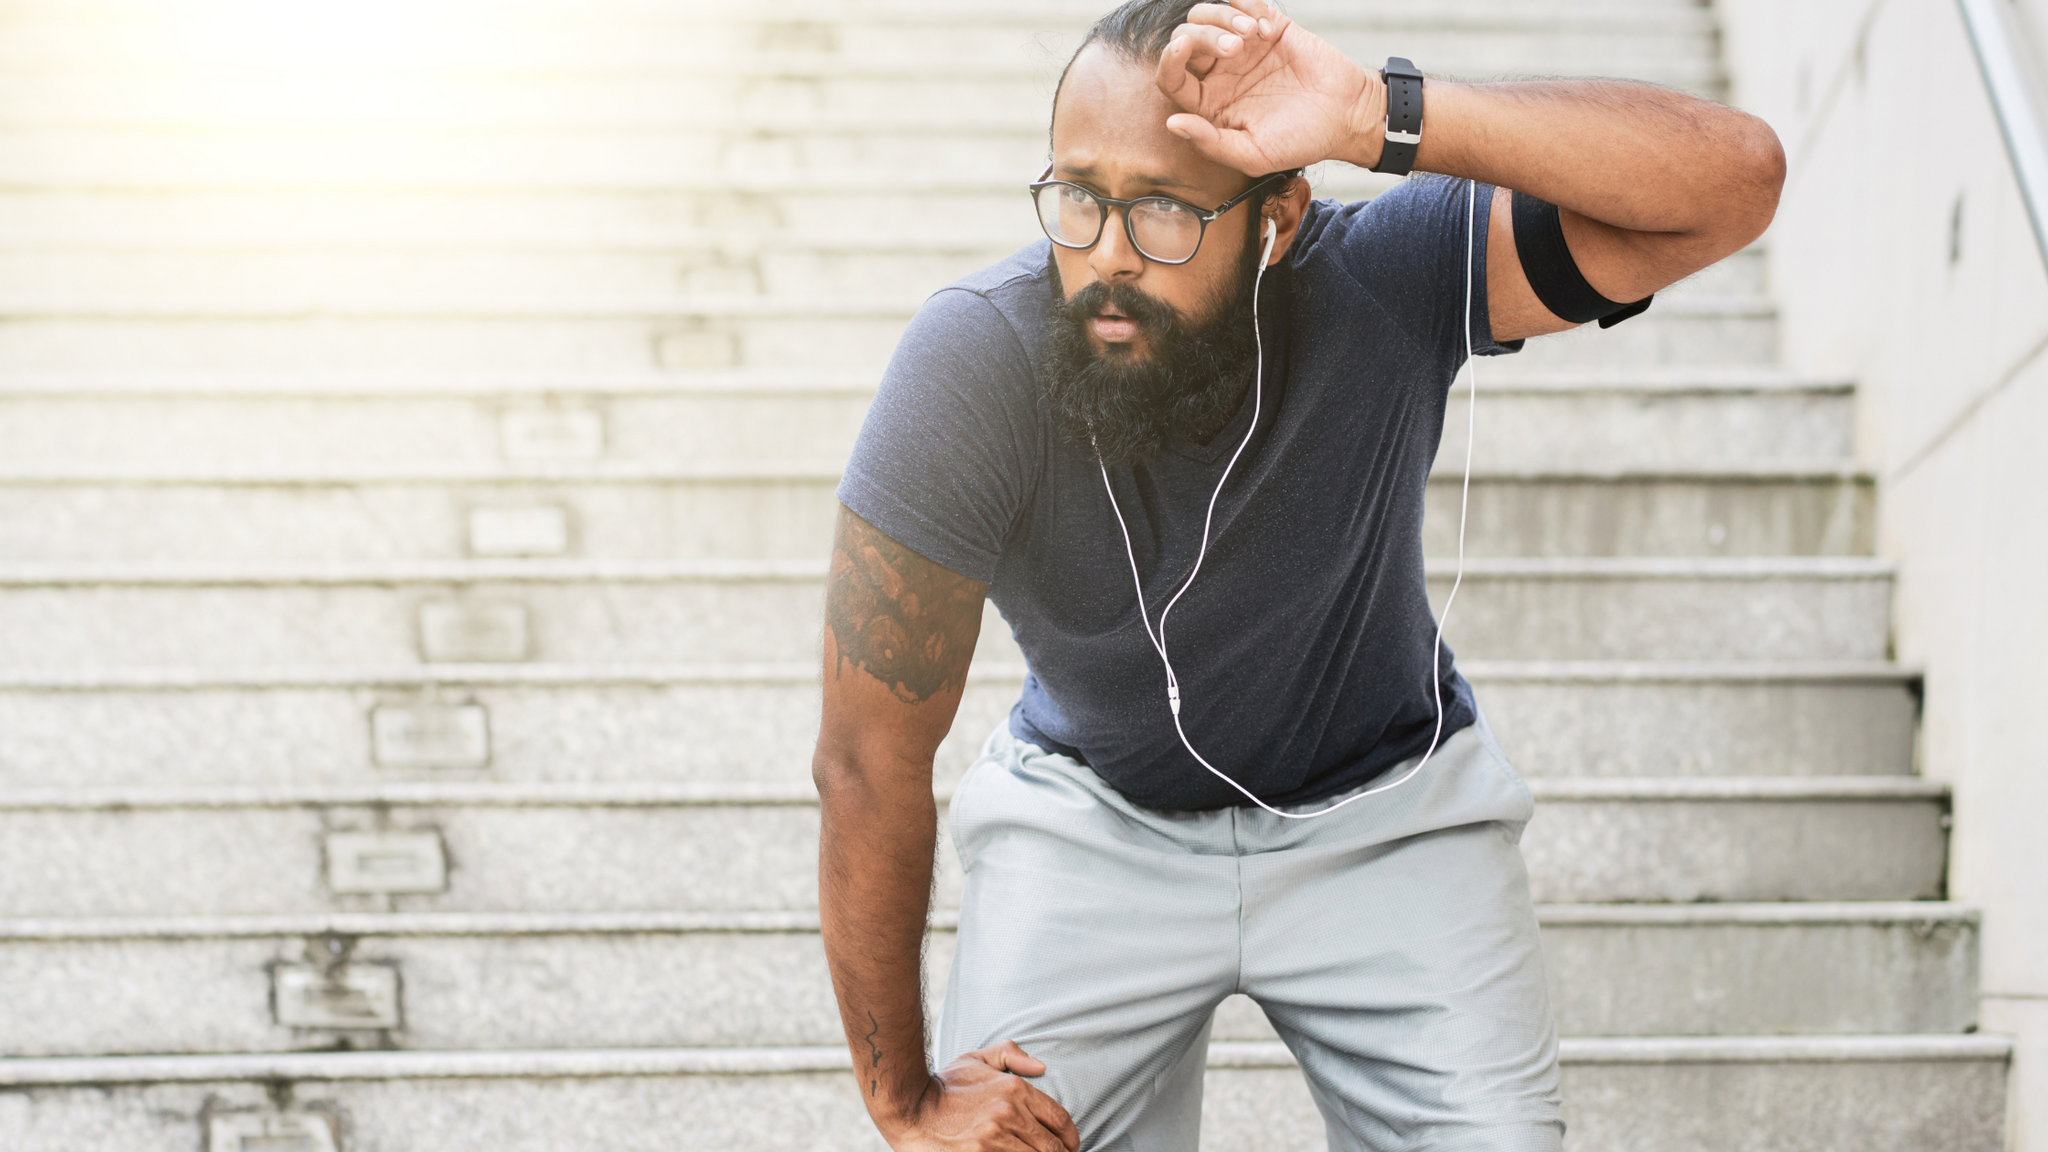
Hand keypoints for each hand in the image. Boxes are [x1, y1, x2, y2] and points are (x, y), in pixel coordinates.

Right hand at [881, 1040, 1079, 1151]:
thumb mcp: (975, 1059)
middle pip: (1053, 1148)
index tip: (1070, 1148)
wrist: (908, 1107)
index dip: (1071, 1139)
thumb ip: (1010, 1055)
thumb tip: (1042, 1068)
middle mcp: (1009, 1114)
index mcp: (1014, 1089)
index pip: (1061, 1120)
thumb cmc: (943, 1086)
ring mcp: (995, 1139)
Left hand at [1154, 0, 1383, 174]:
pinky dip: (1248, 5)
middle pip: (1186, 39)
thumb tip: (1172, 123)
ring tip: (1251, 33)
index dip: (1169, 60)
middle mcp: (1219, 73)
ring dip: (1223, 17)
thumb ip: (1211, 143)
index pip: (1172, 79)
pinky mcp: (1267, 25)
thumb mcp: (1253, 155)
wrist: (1346, 115)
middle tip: (1235, 48)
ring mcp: (1242, 47)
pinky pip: (1243, 1)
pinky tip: (1267, 29)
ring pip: (1207, 15)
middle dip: (1203, 36)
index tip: (1182, 46)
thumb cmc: (1300, 141)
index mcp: (1208, 105)